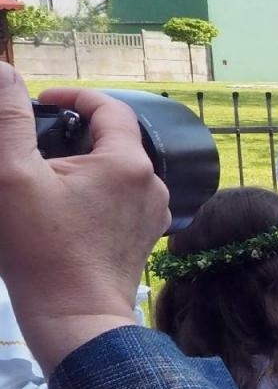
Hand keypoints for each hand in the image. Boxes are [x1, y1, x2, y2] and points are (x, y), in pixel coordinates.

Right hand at [0, 66, 169, 371]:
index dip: (74, 96)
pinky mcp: (144, 236)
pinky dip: (95, 192)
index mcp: (128, 162)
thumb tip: (3, 71)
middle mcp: (152, 184)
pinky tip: (64, 207)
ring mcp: (152, 213)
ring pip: (118, 170)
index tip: (42, 101)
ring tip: (45, 176)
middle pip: (115, 139)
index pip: (109, 107)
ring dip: (84, 164)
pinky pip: (122, 199)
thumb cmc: (42, 250)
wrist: (74, 317)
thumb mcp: (12, 176)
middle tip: (36, 142)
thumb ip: (7, 120)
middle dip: (76, 133)